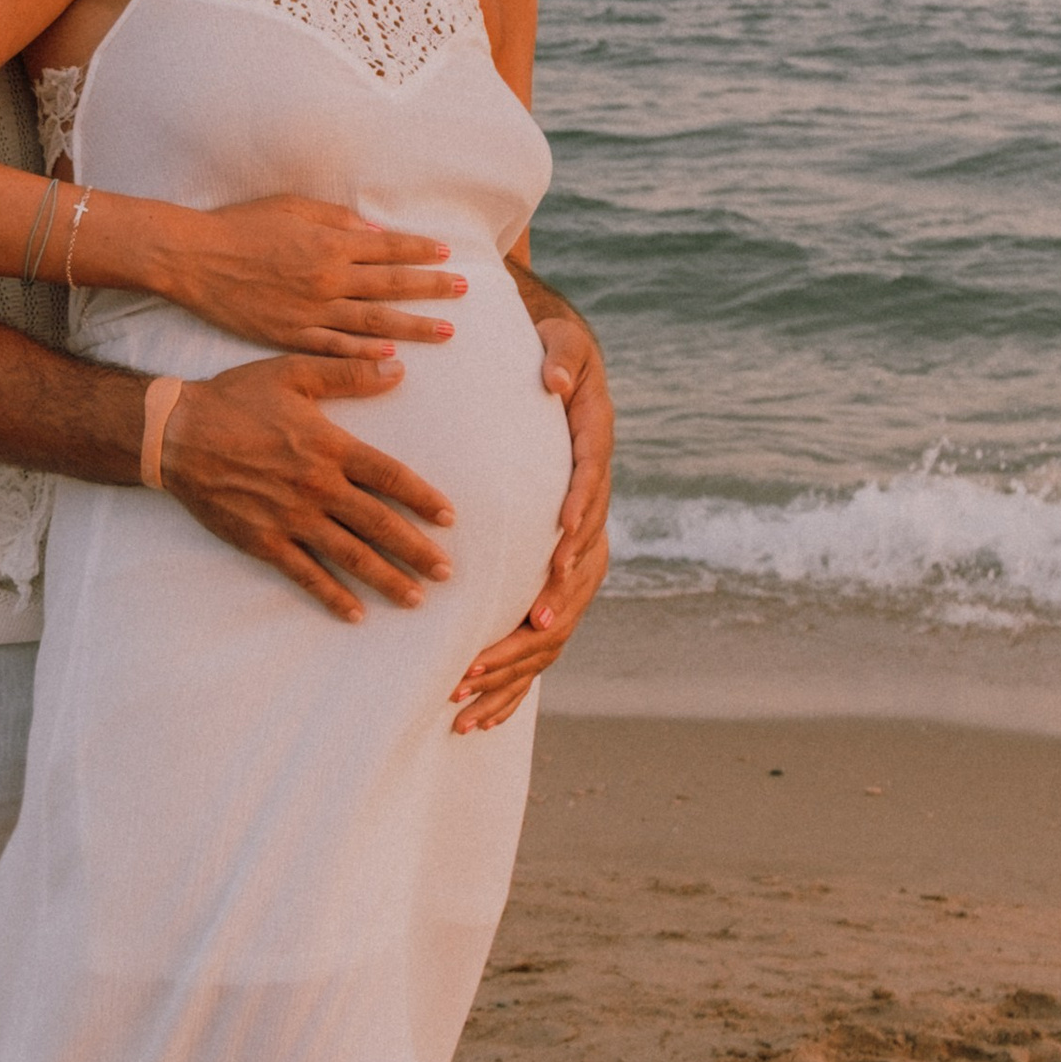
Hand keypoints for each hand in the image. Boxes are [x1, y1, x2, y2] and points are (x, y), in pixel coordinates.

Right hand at [152, 197, 465, 355]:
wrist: (195, 258)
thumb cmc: (240, 226)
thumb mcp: (292, 208)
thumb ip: (336, 221)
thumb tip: (375, 234)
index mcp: (329, 243)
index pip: (388, 248)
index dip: (420, 250)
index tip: (447, 255)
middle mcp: (327, 278)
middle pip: (391, 285)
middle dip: (431, 287)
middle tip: (464, 291)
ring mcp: (311, 311)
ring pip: (374, 322)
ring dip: (413, 326)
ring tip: (445, 330)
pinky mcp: (290, 335)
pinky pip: (336, 348)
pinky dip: (365, 354)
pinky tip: (392, 359)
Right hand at [158, 355, 456, 618]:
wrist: (176, 434)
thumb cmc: (235, 398)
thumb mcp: (293, 373)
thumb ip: (347, 374)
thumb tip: (398, 368)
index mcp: (329, 446)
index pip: (390, 477)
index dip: (423, 499)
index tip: (449, 518)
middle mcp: (317, 487)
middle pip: (380, 524)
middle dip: (416, 551)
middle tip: (445, 572)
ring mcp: (291, 518)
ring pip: (350, 555)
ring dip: (387, 579)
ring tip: (415, 598)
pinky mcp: (264, 540)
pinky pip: (305, 574)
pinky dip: (332, 596)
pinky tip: (355, 613)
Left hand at [450, 300, 613, 731]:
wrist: (566, 367)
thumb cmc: (557, 355)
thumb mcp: (561, 345)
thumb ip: (558, 359)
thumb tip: (554, 377)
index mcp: (592, 466)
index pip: (586, 513)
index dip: (571, 549)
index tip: (549, 585)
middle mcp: (590, 517)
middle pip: (574, 584)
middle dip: (537, 627)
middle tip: (498, 654)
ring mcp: (576, 550)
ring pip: (558, 622)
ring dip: (517, 666)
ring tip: (467, 701)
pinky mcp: (556, 572)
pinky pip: (542, 634)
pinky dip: (514, 677)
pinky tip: (480, 716)